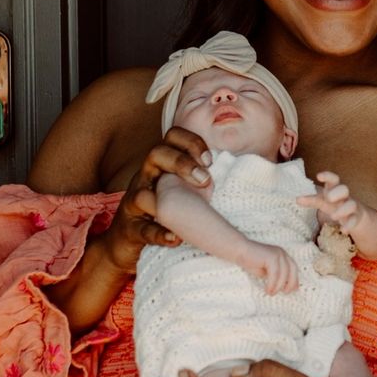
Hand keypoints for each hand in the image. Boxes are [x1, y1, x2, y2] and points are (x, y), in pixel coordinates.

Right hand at [99, 127, 211, 273]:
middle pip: (156, 153)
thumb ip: (204, 178)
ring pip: (141, 192)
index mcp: (162, 164)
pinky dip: (158, 233)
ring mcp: (135, 203)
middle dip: (182, 162)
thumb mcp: (183, 188)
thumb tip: (250, 176)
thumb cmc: (165, 209)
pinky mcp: (130, 229)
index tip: (210, 159)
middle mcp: (146, 177)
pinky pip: (142, 229)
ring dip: (166, 196)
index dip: (191, 142)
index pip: (172, 138)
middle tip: (205, 179)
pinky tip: (174, 237)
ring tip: (191, 205)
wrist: (127, 239)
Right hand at [242, 242, 298, 293]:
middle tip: (284, 293)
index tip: (291, 290)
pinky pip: (275, 274)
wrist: (238, 250)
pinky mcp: (271, 257)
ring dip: (278, 286)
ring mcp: (277, 254)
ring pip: (283, 274)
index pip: (293, 268)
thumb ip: (275, 276)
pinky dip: (272, 284)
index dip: (294, 280)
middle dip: (290, 283)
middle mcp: (282, 253)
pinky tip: (267, 289)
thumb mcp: (266, 271)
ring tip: (271, 293)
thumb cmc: (250, 261)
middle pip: (292, 270)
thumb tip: (282, 287)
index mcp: (282, 255)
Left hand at [296, 171, 376, 256]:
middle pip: (344, 189)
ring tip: (333, 216)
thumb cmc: (335, 204)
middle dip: (337, 192)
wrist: (354, 214)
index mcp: (335, 189)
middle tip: (329, 198)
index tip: (318, 176)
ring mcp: (352, 206)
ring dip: (342, 210)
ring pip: (351, 204)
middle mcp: (344, 196)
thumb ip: (312, 200)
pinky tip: (343, 230)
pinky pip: (354, 220)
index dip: (328, 176)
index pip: (333, 179)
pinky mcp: (356, 218)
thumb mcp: (323, 201)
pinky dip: (349, 225)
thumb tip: (297, 199)